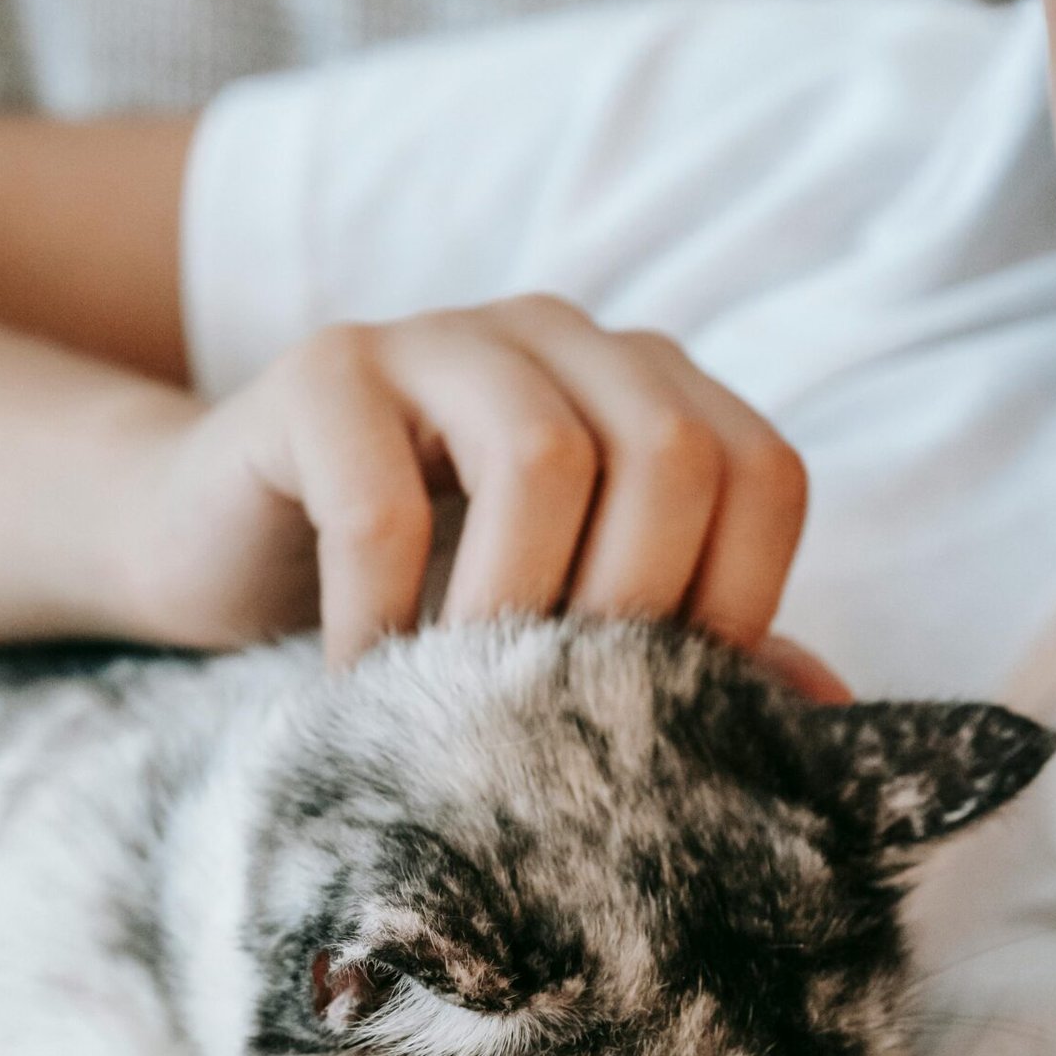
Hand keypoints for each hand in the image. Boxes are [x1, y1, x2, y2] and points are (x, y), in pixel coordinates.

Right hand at [113, 295, 817, 672]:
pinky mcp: (324, 371)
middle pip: (671, 454)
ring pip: (542, 457)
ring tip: (459, 705)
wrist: (221, 537)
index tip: (659, 709)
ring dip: (510, 614)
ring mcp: (440, 335)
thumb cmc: (417, 590)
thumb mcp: (563, 617)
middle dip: (628, 614)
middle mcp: (560, 337)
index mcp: (645, 387)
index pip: (761, 474)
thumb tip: (834, 720)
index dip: (739, 603)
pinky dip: (382, 618)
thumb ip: (689, 645)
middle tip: (556, 720)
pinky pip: (382, 501)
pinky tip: (360, 682)